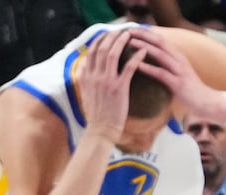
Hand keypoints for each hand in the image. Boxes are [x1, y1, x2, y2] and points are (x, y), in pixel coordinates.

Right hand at [78, 29, 146, 143]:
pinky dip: (136, 57)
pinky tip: (143, 51)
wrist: (100, 132)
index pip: (91, 51)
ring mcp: (107, 82)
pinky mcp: (119, 89)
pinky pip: (128, 67)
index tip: (107, 34)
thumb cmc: (95, 116)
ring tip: (130, 35)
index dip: (100, 40)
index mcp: (87, 77)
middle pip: (102, 48)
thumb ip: (83, 79)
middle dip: (111, 36)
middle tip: (121, 31)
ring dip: (122, 41)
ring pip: (113, 54)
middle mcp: (95, 76)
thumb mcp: (85, 94)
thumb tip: (82, 66)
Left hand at [128, 28, 225, 122]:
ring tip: (131, 42)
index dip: (147, 33)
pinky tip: (138, 65)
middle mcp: (179, 59)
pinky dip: (149, 68)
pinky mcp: (178, 83)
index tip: (134, 30)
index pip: (161, 40)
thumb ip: (169, 67)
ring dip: (144, 47)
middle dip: (144, 35)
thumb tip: (155, 63)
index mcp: (178, 56)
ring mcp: (180, 71)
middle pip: (159, 42)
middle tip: (129, 31)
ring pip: (160, 54)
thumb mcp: (179, 74)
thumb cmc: (191, 91)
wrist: (207, 102)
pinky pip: (161, 73)